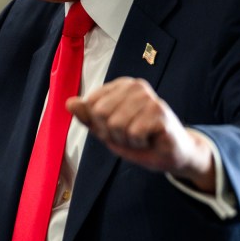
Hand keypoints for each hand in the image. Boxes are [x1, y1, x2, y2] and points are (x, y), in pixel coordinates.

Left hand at [67, 77, 214, 191]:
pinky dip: (139, 143)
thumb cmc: (138, 139)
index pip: (90, 104)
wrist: (170, 155)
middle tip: (130, 135)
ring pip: (116, 124)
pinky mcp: (160, 112)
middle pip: (100, 113)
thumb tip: (69, 102)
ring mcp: (149, 97)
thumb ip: (88, 116)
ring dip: (126, 140)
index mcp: (120, 86)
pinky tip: (150, 139)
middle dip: (111, 133)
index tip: (116, 128)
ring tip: (140, 137)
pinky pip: (133, 133)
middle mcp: (135, 86)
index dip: (99, 124)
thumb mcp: (107, 130)